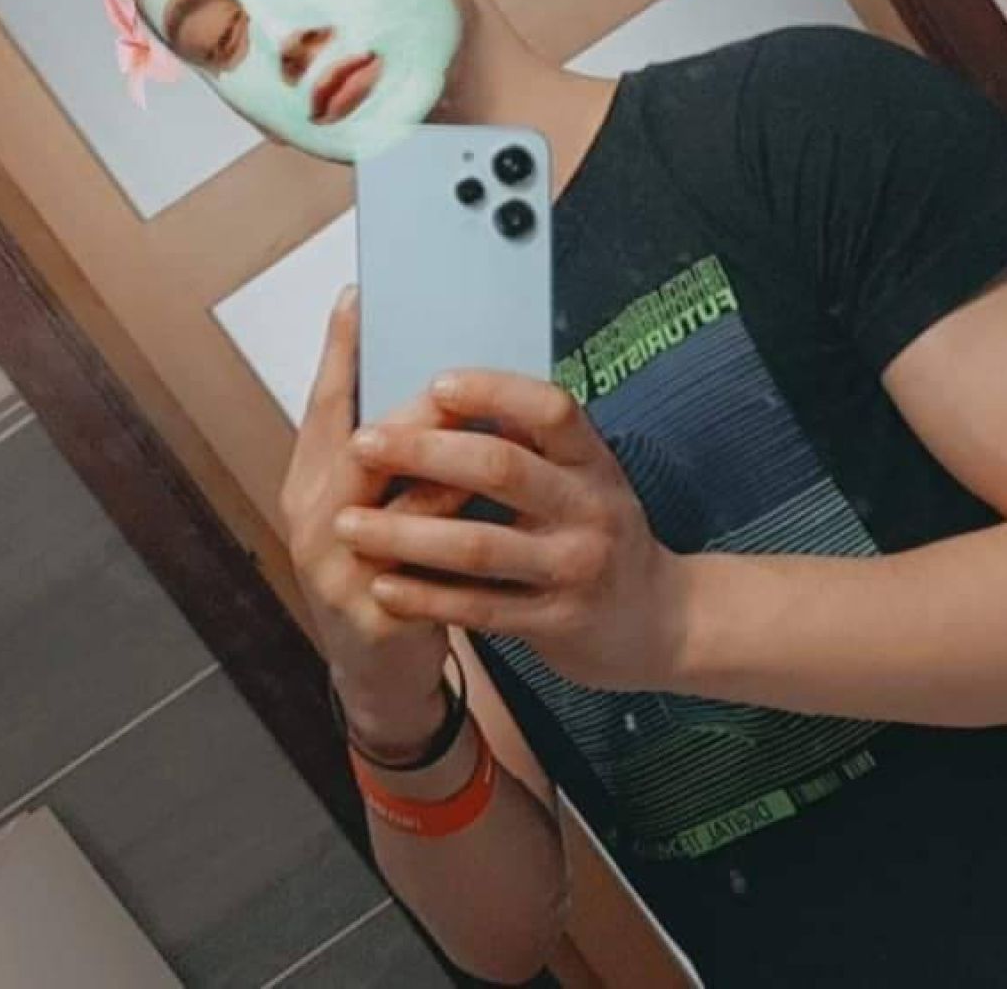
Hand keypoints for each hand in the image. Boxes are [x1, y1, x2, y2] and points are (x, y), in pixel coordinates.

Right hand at [279, 285, 473, 756]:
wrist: (381, 675)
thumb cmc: (388, 573)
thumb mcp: (379, 506)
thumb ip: (398, 454)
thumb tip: (441, 383)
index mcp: (311, 485)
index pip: (323, 408)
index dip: (339, 353)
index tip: (357, 298)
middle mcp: (312, 522)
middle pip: (359, 447)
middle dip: (414, 411)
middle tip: (455, 378)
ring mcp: (336, 573)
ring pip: (391, 504)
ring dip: (442, 466)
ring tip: (487, 429)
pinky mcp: (375, 617)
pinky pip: (423, 565)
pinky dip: (459, 531)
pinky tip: (497, 508)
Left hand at [334, 368, 689, 692]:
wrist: (659, 621)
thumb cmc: (600, 535)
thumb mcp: (585, 478)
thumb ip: (534, 445)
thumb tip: (450, 393)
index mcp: (594, 461)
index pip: (550, 410)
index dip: (495, 391)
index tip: (436, 384)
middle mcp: (591, 508)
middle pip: (502, 469)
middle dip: (423, 453)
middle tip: (362, 444)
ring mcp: (576, 567)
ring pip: (479, 546)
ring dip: (405, 534)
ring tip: (347, 523)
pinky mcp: (558, 622)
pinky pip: (480, 608)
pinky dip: (426, 597)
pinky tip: (382, 585)